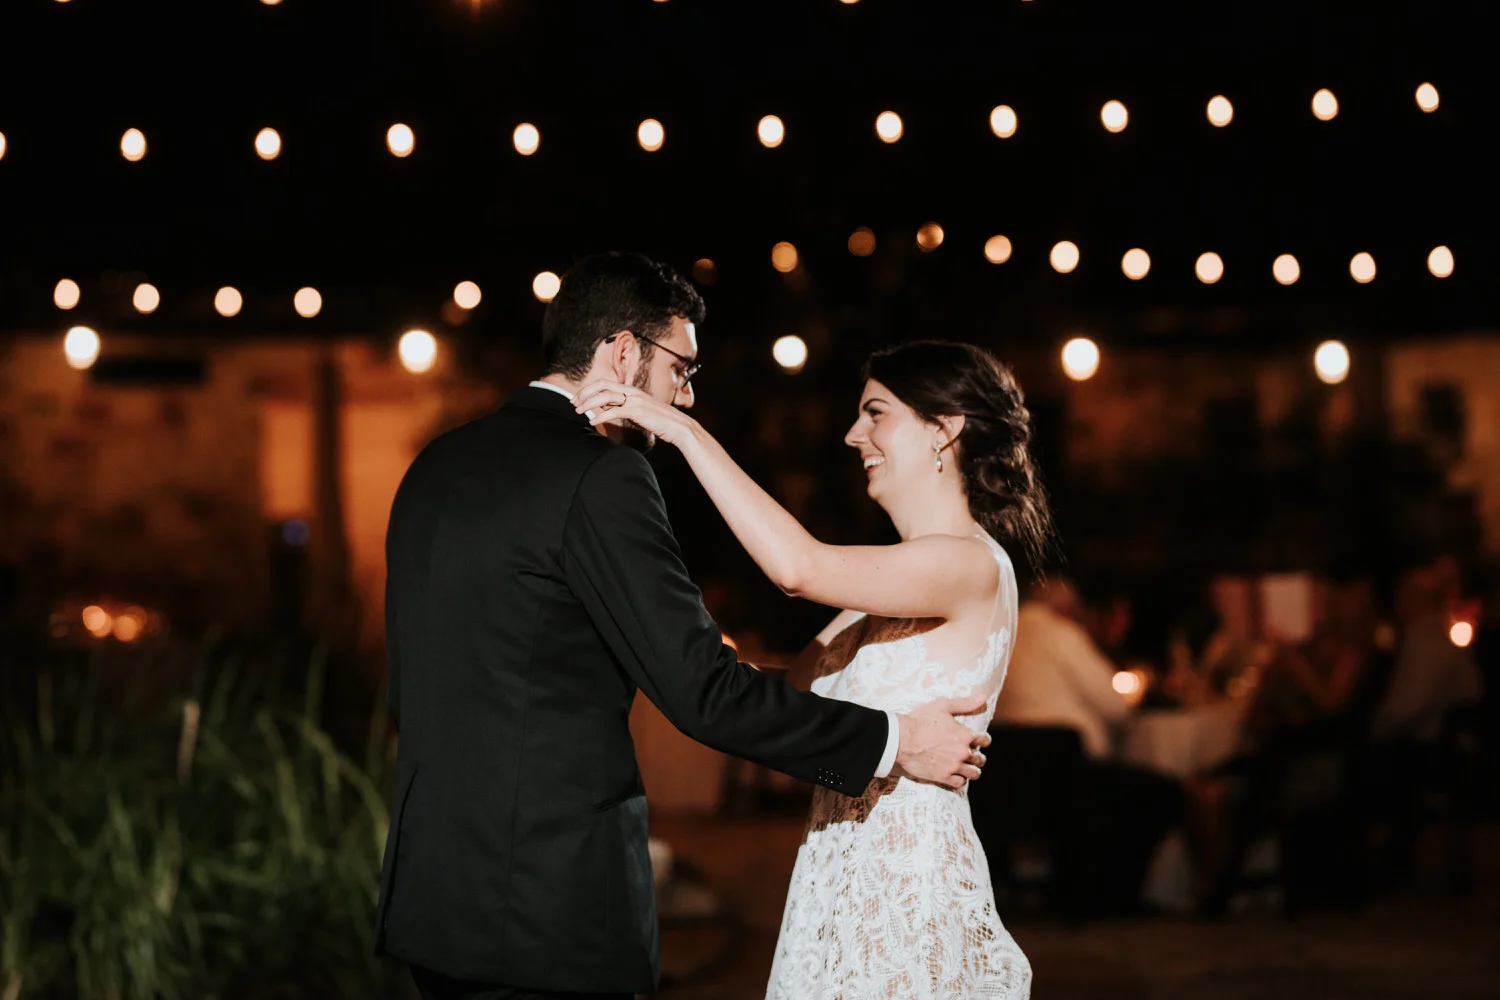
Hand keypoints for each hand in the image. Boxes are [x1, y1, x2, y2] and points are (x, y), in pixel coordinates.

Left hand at [572, 380, 697, 447]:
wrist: (678, 426)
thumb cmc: (659, 421)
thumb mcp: (640, 411)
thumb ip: (624, 408)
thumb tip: (607, 410)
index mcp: (631, 390)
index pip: (605, 383)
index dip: (588, 389)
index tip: (578, 398)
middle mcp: (632, 392)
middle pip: (602, 385)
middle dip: (584, 392)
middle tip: (573, 402)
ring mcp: (635, 400)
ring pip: (605, 396)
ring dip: (588, 403)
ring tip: (578, 411)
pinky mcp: (637, 411)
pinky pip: (614, 411)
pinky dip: (601, 416)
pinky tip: (592, 421)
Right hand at [894, 695, 991, 788]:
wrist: (901, 739)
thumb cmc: (920, 720)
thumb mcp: (943, 706)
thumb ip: (965, 703)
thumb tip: (982, 697)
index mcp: (965, 735)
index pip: (985, 740)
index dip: (983, 739)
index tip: (980, 740)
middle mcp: (962, 752)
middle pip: (980, 758)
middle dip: (977, 756)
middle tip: (971, 754)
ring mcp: (953, 766)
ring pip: (973, 773)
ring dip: (972, 769)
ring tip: (967, 767)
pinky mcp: (943, 777)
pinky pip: (960, 783)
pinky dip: (960, 779)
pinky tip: (956, 775)